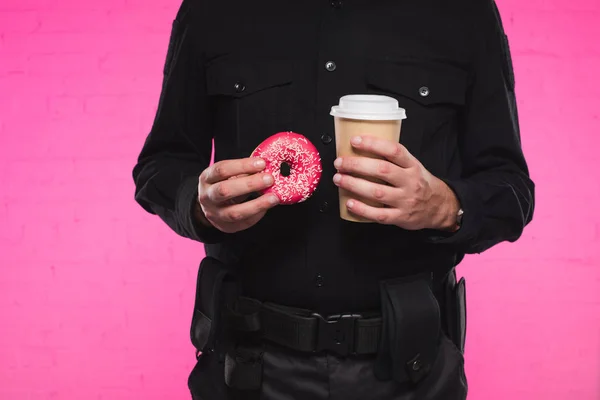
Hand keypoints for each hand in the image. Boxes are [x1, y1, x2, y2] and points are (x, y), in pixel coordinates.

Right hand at [197, 157, 278, 232]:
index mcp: (206, 179)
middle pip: (225, 191)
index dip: (242, 166)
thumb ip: (243, 172)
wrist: (211, 206)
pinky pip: (243, 223)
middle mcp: (206, 197)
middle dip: (249, 184)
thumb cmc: (223, 184)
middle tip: (269, 179)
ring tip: (274, 197)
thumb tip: (264, 167)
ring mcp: (214, 214)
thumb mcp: (227, 175)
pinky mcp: (225, 227)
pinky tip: (267, 206)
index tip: (262, 163)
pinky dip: (257, 214)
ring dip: (257, 204)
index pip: (222, 170)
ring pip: (234, 212)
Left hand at [333, 136, 459, 230]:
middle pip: (381, 170)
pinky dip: (362, 209)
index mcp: (412, 166)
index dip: (373, 144)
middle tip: (340, 163)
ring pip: (377, 192)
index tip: (355, 141)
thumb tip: (363, 147)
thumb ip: (393, 159)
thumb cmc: (420, 183)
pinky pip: (379, 215)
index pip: (394, 150)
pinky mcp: (401, 217)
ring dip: (354, 185)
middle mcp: (410, 182)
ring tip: (339, 179)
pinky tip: (349, 203)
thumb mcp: (413, 166)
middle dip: (357, 165)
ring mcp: (405, 200)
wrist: (439, 207)